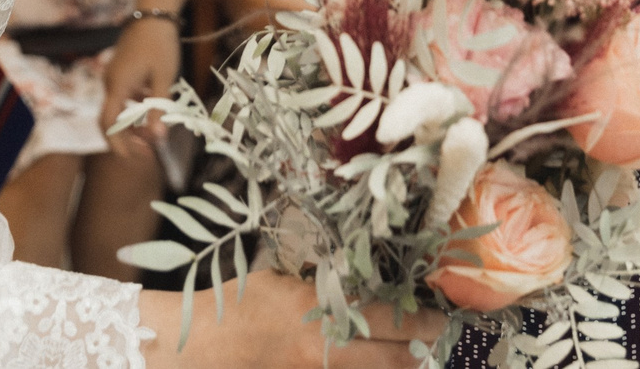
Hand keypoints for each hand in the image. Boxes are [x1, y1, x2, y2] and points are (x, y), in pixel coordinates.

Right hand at [99, 14, 180, 157]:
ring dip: (133, 124)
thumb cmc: (160, 44)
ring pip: (118, 109)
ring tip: (154, 133)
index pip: (108, 124)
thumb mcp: (164, 79)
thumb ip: (159, 109)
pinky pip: (123, 97)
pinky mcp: (120, 71)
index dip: (117, 144)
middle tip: (149, 151)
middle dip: (128, 138)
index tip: (134, 158)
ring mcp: (113, 76)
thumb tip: (158, 139)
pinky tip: (153, 109)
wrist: (154, 13)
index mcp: (118, 86)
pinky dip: (135, 109)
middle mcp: (110, 82)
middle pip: (112, 120)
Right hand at [138, 272, 439, 367]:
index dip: (424, 321)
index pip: (391, 320)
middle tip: (431, 345)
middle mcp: (326, 352)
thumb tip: (353, 279)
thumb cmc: (235, 305)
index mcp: (322, 313)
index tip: (442, 319)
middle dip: (419, 355)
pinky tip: (366, 364)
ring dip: (394, 368)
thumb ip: (320, 284)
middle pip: (397, 363)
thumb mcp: (281, 281)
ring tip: (407, 359)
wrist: (197, 348)